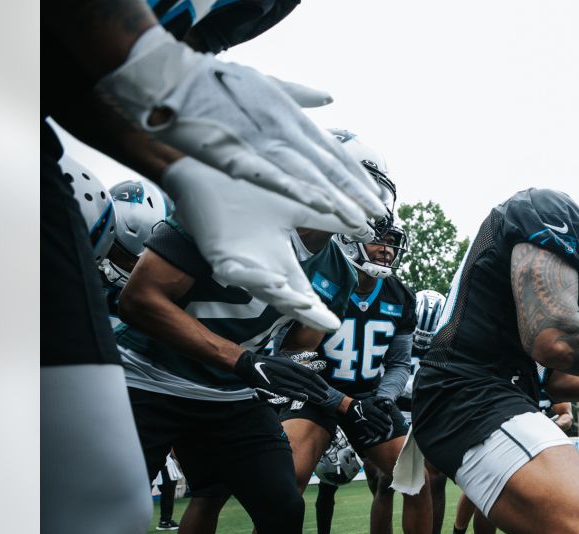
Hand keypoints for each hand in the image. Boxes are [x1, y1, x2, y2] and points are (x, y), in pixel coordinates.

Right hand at [96, 25, 387, 230]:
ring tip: (360, 219)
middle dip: (356, 192)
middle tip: (380, 214)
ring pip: (309, 176)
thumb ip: (299, 95)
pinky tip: (322, 205)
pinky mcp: (240, 156)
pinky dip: (300, 191)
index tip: (376, 195)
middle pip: (329, 166)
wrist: (169, 80)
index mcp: (291, 118)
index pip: (333, 151)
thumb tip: (329, 98)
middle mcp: (285, 130)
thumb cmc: (214, 83)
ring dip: (337, 199)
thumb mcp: (264, 83)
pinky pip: (276, 178)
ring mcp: (264, 143)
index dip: (356, 175)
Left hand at [162, 156, 350, 331]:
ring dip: (283, 297)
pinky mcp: (217, 252)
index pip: (301, 289)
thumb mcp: (299, 205)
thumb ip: (330, 219)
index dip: (316, 308)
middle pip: (285, 297)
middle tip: (329, 325)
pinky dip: (254, 278)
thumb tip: (367, 228)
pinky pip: (235, 272)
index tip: (335, 324)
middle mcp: (259, 264)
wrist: (212, 164)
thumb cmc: (250, 187)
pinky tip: (274, 280)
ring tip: (305, 304)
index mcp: (277, 257)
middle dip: (305, 313)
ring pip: (260, 288)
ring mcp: (237, 261)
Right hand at [262, 352, 326, 404]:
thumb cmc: (270, 361)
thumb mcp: (285, 356)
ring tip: (321, 399)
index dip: (319, 381)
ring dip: (312, 394)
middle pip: (307, 382)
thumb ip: (299, 356)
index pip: (310, 374)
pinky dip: (297, 395)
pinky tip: (305, 398)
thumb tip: (314, 354)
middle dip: (318, 390)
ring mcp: (282, 380)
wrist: (251, 365)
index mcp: (292, 365)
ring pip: (300, 388)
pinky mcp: (275, 387)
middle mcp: (289, 372)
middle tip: (326, 396)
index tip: (326, 387)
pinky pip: (288, 392)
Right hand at [342, 397, 392, 446]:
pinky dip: (370, 433)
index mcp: (371, 409)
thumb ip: (379, 399)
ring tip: (384, 432)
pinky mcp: (360, 425)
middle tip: (389, 429)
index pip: (380, 415)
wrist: (351, 407)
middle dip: (384, 426)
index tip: (390, 423)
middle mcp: (368, 414)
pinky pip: (366, 430)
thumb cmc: (363, 403)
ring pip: (373, 426)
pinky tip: (374, 435)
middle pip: (378, 422)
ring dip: (379, 430)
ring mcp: (364, 420)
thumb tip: (387, 398)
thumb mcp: (371, 400)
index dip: (386, 419)